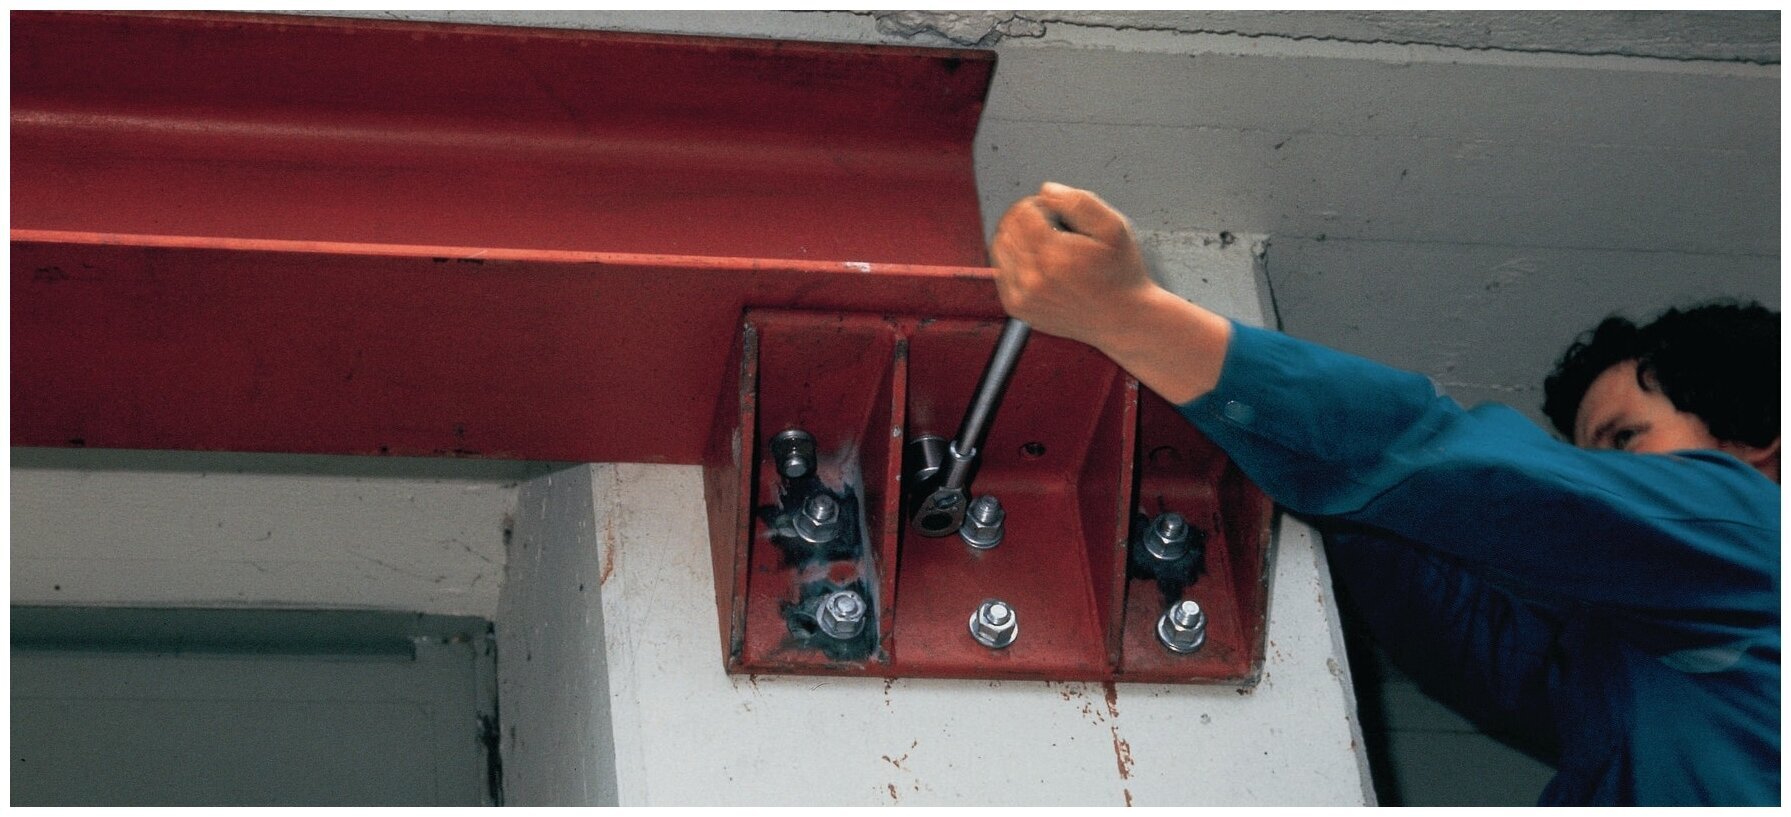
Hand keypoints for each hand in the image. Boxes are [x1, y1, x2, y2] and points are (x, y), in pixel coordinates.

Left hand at [989, 182, 1232, 403]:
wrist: (1122, 319)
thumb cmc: (1120, 271)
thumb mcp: (1113, 227)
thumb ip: (1079, 201)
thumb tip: (1045, 190)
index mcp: (1055, 255)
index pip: (1022, 211)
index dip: (1039, 203)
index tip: (1057, 211)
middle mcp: (1033, 279)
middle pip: (1008, 227)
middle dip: (1026, 217)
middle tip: (1051, 224)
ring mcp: (1023, 296)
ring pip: (1000, 247)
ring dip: (1017, 236)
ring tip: (1045, 241)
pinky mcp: (1018, 308)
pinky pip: (1001, 271)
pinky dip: (1014, 260)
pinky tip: (1038, 261)